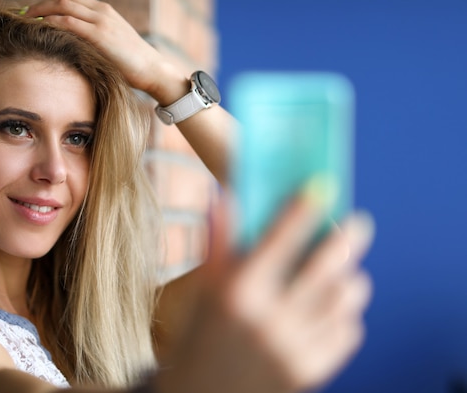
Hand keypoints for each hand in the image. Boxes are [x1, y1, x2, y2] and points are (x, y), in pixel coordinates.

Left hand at [26, 0, 187, 104]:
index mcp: (104, 11)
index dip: (49, 2)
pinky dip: (51, 22)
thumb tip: (74, 48)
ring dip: (41, 11)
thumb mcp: (112, 45)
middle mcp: (101, 11)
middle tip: (24, 17)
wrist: (153, 70)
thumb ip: (95, 40)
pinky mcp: (100, 35)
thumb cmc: (132, 64)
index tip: (34, 14)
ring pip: (63, 4)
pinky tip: (40, 30)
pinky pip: (68, 22)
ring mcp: (101, 21)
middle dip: (40, 4)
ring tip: (26, 23)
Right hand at [155, 191, 373, 392]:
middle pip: (324, 266)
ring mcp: (293, 347)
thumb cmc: (200, 338)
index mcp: (237, 292)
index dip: (304, 208)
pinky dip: (347, 315)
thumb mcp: (203, 291)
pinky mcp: (310, 372)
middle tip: (358, 223)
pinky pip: (347, 333)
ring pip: (343, 299)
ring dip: (351, 277)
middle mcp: (268, 318)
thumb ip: (217, 243)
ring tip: (348, 270)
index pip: (279, 238)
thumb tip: (223, 196)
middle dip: (347, 238)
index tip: (323, 186)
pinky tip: (336, 308)